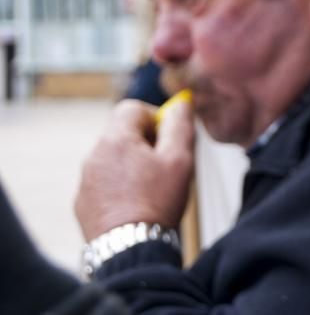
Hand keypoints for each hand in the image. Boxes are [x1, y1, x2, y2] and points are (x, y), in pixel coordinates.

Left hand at [75, 98, 194, 240]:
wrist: (129, 250)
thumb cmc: (157, 202)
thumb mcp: (180, 159)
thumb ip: (180, 125)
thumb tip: (181, 103)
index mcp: (116, 140)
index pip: (132, 108)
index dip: (155, 115)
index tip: (169, 136)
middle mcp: (94, 155)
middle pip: (122, 133)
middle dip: (146, 142)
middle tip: (167, 164)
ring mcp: (85, 181)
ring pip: (113, 159)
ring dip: (134, 165)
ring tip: (153, 188)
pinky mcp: (83, 203)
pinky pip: (104, 183)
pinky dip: (120, 186)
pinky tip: (137, 204)